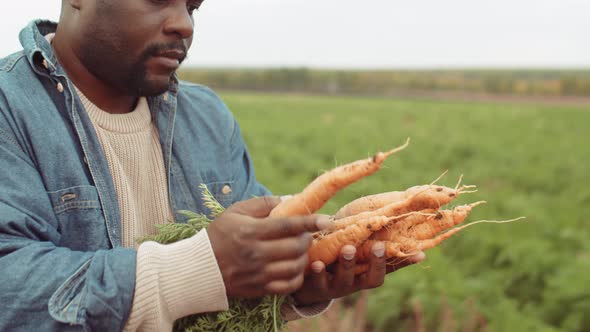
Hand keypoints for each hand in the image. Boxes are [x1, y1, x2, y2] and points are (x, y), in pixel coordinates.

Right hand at [207, 196, 332, 298]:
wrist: (200, 268)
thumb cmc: (219, 235)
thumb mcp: (235, 212)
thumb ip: (262, 204)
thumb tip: (287, 199)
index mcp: (251, 231)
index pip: (288, 225)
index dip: (310, 222)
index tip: (327, 220)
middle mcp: (256, 253)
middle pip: (296, 247)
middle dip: (308, 239)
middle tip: (306, 235)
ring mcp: (259, 273)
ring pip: (295, 267)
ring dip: (304, 258)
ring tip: (300, 251)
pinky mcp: (259, 288)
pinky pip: (288, 286)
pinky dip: (297, 277)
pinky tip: (295, 269)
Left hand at [291, 243, 425, 305]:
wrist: (307, 282)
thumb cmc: (340, 263)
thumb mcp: (360, 256)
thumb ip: (380, 248)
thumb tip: (419, 248)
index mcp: (367, 274)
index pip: (389, 269)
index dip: (402, 262)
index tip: (412, 251)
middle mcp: (355, 282)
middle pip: (369, 278)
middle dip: (375, 262)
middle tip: (378, 246)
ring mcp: (336, 285)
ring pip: (344, 279)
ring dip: (347, 264)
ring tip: (347, 248)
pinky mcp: (315, 285)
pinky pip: (317, 280)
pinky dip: (318, 271)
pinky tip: (317, 262)